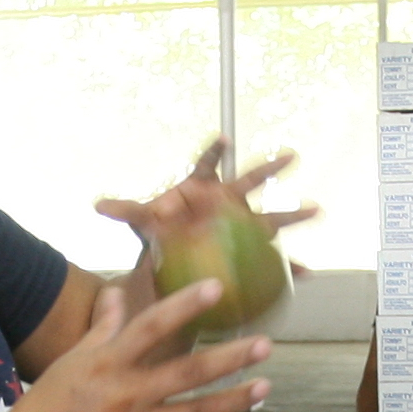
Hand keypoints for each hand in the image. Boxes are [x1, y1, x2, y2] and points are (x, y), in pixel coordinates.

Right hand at [0, 279, 270, 411]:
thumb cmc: (44, 407)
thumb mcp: (70, 362)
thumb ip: (102, 329)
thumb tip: (116, 292)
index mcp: (107, 363)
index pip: (153, 326)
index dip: (186, 305)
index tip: (217, 287)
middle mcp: (126, 394)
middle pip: (189, 372)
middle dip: (232, 358)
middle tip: (265, 345)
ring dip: (234, 401)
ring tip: (264, 388)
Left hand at [95, 138, 318, 256]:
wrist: (175, 255)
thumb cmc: (161, 232)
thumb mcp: (144, 222)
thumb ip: (126, 212)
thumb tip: (97, 206)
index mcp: (201, 189)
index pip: (206, 166)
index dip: (213, 153)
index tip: (223, 139)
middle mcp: (227, 201)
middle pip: (250, 182)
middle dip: (269, 170)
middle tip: (290, 156)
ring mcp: (241, 224)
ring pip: (270, 217)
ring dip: (292, 215)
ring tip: (315, 209)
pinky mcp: (249, 250)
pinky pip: (270, 259)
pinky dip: (287, 266)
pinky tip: (306, 272)